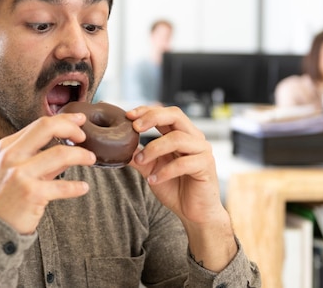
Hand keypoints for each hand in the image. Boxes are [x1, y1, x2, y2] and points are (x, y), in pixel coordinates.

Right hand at [0, 113, 95, 234]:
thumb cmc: (7, 196)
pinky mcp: (31, 194)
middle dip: (71, 128)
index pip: (40, 123)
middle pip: (47, 127)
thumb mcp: (19, 170)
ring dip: (81, 155)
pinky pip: (62, 186)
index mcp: (8, 146)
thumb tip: (71, 149)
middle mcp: (12, 156)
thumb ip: (43, 158)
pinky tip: (83, 188)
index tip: (79, 121)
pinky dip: (76, 187)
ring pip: (60, 154)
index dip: (64, 120)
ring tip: (91, 159)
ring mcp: (21, 174)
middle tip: (84, 137)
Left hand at [126, 106, 224, 224]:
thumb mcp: (151, 169)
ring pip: (177, 138)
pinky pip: (183, 163)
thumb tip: (116, 147)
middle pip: (175, 115)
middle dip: (152, 118)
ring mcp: (202, 150)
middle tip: (134, 128)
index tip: (128, 116)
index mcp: (181, 134)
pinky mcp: (206, 165)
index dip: (147, 111)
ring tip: (140, 162)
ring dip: (154, 149)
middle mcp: (194, 137)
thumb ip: (138, 156)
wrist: (194, 213)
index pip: (165, 113)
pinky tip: (153, 180)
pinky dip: (165, 171)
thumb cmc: (175, 188)